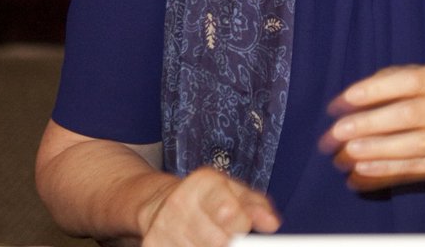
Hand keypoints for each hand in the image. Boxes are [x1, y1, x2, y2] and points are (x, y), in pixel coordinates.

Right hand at [139, 166, 280, 246]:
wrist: (162, 203)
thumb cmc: (209, 198)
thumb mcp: (234, 191)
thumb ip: (256, 206)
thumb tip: (271, 224)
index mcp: (204, 183)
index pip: (230, 213)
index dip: (241, 226)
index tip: (242, 227)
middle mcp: (180, 203)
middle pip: (219, 241)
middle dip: (228, 242)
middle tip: (227, 236)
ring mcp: (163, 226)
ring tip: (208, 238)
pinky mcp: (153, 245)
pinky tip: (195, 244)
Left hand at [318, 63, 424, 190]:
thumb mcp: (421, 80)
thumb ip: (387, 83)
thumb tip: (345, 103)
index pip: (407, 81)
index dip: (374, 90)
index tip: (344, 99)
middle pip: (406, 116)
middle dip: (367, 125)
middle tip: (335, 133)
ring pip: (409, 147)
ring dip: (372, 152)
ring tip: (342, 156)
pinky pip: (410, 171)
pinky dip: (381, 174)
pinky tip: (357, 174)